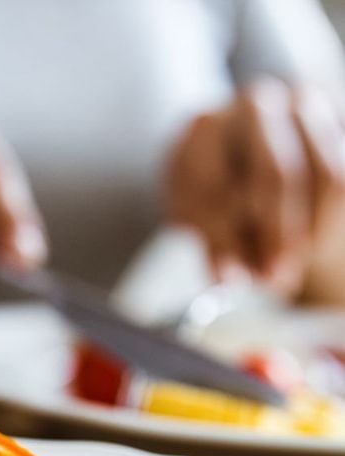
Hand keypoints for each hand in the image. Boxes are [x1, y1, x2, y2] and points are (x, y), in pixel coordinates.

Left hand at [167, 78, 344, 292]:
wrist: (240, 148)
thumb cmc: (213, 186)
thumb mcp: (197, 215)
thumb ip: (212, 243)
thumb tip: (227, 278)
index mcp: (204, 127)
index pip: (217, 182)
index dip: (228, 236)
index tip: (235, 276)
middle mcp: (254, 106)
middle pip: (278, 175)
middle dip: (278, 236)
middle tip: (275, 278)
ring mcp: (303, 106)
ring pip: (327, 176)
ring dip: (312, 231)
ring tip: (292, 266)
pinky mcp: (337, 115)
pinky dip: (333, 218)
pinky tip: (311, 244)